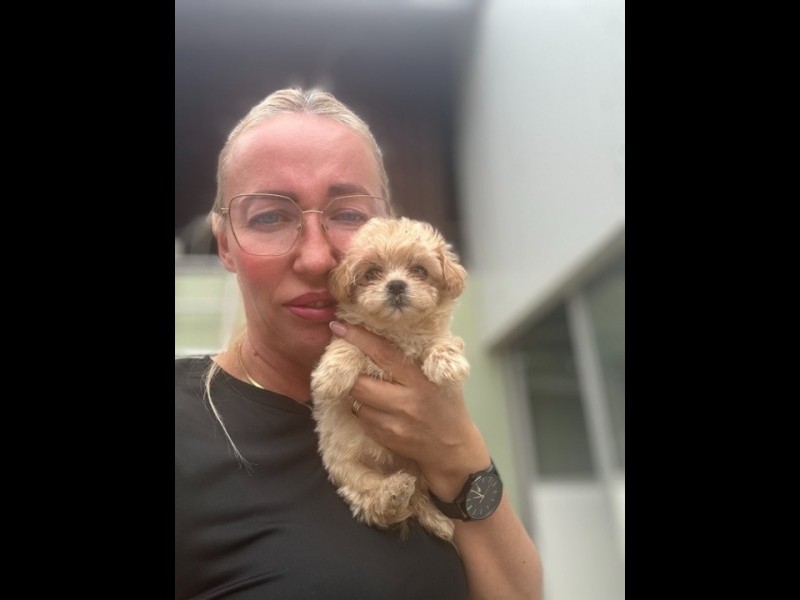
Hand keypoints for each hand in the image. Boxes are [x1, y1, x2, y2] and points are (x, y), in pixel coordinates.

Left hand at [329, 321, 490, 499]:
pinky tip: (372, 406)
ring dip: (355, 393)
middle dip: (350, 373)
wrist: (452, 449)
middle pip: (361, 384)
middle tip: (347, 363)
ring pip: (357, 403)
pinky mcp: (385, 439)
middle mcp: (406, 403)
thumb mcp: (442, 377)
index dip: (361, 339)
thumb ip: (423, 355)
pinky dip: (362, 410)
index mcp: (421, 382)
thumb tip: (397, 329)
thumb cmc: (448, 405)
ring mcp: (393, 424)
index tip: (340, 327)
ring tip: (362, 385)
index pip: (385, 355)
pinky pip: (361, 419)